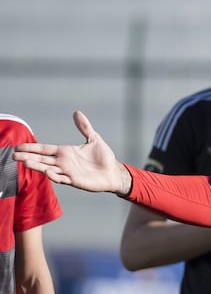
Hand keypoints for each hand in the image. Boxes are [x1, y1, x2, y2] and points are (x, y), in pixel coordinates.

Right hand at [13, 111, 130, 193]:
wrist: (114, 172)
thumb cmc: (104, 158)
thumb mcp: (94, 139)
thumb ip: (84, 127)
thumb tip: (77, 113)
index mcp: (65, 152)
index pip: (44, 149)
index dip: (32, 148)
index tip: (18, 147)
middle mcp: (63, 162)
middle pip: (42, 159)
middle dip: (28, 157)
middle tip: (14, 156)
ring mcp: (68, 172)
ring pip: (48, 169)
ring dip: (37, 167)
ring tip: (24, 162)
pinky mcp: (75, 181)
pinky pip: (62, 179)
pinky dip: (54, 176)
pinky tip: (47, 172)